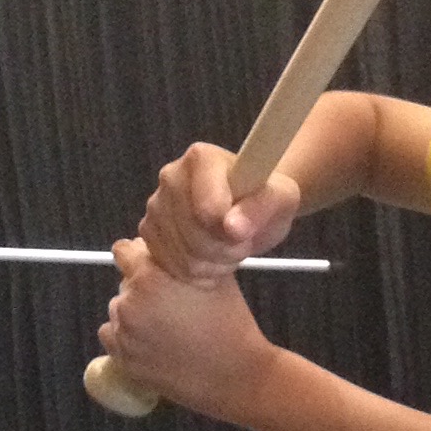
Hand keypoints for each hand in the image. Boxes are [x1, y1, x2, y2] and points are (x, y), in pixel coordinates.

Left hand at [101, 241, 275, 416]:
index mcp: (149, 278)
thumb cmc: (231, 324)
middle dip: (143, 290)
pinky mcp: (123, 361)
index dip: (138, 257)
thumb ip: (186, 256)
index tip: (152, 267)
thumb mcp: (215, 277)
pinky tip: (154, 343)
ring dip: (135, 315)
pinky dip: (127, 339)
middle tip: (172, 305)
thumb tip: (174, 243)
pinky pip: (113, 338)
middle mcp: (129, 303)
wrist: (236, 376)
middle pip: (125, 285)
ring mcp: (124, 334)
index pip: (123, 252)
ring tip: (166, 327)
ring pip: (119, 312)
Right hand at [136, 142, 302, 280]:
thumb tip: (233, 228)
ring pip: (184, 256)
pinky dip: (197, 272)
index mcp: (201, 158)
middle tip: (242, 241)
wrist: (248, 208)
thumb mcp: (282, 198)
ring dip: (215, 263)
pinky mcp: (148, 231)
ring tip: (229, 247)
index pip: (207, 209)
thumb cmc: (265, 197)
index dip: (231, 231)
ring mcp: (156, 204)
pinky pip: (171, 266)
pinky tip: (211, 257)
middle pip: (194, 235)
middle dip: (226, 249)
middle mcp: (170, 175)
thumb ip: (262, 207)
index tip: (245, 231)